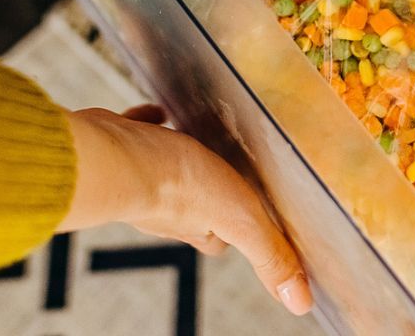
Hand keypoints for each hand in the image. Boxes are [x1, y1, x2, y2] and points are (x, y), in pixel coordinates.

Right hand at [63, 106, 312, 316]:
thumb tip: (300, 302)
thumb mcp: (242, 220)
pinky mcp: (122, 145)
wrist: (114, 153)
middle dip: (207, 188)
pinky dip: (148, 126)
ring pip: (163, 169)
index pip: (220, 238)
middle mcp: (165, 206)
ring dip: (178, 156)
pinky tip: (158, 113)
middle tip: (225, 166)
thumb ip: (270, 257)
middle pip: (191, 204)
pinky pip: (138, 135)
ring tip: (195, 136)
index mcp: (197, 225)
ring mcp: (140, 175)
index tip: (251, 216)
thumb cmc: (174, 186)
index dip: (236, 229)